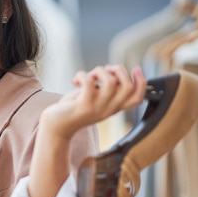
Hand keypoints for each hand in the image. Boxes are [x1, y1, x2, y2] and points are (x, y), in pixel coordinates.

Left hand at [27, 65, 145, 196]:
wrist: (56, 127)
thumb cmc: (75, 108)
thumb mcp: (96, 99)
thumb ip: (107, 89)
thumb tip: (115, 71)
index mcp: (114, 107)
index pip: (137, 98)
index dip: (141, 82)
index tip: (136, 69)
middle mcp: (108, 109)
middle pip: (128, 87)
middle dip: (119, 70)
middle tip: (105, 70)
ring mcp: (96, 108)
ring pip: (110, 82)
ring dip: (99, 71)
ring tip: (89, 75)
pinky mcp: (82, 106)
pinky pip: (89, 83)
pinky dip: (82, 75)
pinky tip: (75, 80)